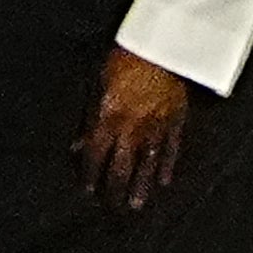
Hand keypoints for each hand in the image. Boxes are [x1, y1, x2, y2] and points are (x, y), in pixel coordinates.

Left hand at [79, 48, 195, 210]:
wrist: (162, 44)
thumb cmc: (124, 58)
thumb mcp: (96, 84)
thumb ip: (87, 119)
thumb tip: (76, 146)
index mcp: (109, 118)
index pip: (95, 155)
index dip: (90, 174)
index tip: (87, 191)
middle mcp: (132, 128)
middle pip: (121, 166)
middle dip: (114, 189)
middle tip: (112, 209)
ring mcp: (157, 127)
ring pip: (147, 163)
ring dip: (141, 186)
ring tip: (136, 205)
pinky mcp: (176, 120)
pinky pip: (172, 148)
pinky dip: (168, 166)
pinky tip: (165, 182)